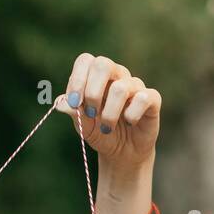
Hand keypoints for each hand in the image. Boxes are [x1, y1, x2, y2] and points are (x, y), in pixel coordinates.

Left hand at [54, 53, 160, 171]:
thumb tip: (61, 104)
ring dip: (109, 113)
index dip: (77, 79)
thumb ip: (74, 113)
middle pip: (103, 64)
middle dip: (92, 91)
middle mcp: (116, 76)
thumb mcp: (84, 126)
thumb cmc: (101, 133)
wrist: (122, 153)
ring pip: (121, 87)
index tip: (74, 102)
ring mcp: (135, 86)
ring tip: (106, 128)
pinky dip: (132, 115)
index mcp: (96, 76)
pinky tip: (129, 123)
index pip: (86, 61)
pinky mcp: (152, 99)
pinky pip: (143, 98)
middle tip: (91, 113)